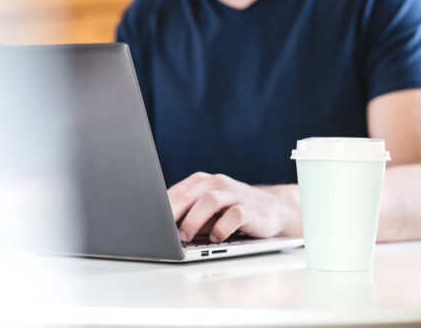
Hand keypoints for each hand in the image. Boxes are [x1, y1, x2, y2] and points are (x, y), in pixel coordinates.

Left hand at [167, 172, 290, 242]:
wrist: (272, 210)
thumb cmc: (230, 212)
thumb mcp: (205, 211)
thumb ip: (186, 214)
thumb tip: (159, 229)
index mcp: (201, 182)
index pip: (176, 191)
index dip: (160, 207)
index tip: (148, 222)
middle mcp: (217, 183)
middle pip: (189, 193)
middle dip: (173, 212)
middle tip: (163, 231)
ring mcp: (234, 194)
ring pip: (210, 201)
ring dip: (194, 220)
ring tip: (185, 237)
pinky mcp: (250, 209)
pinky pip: (234, 216)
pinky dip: (222, 228)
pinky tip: (216, 238)